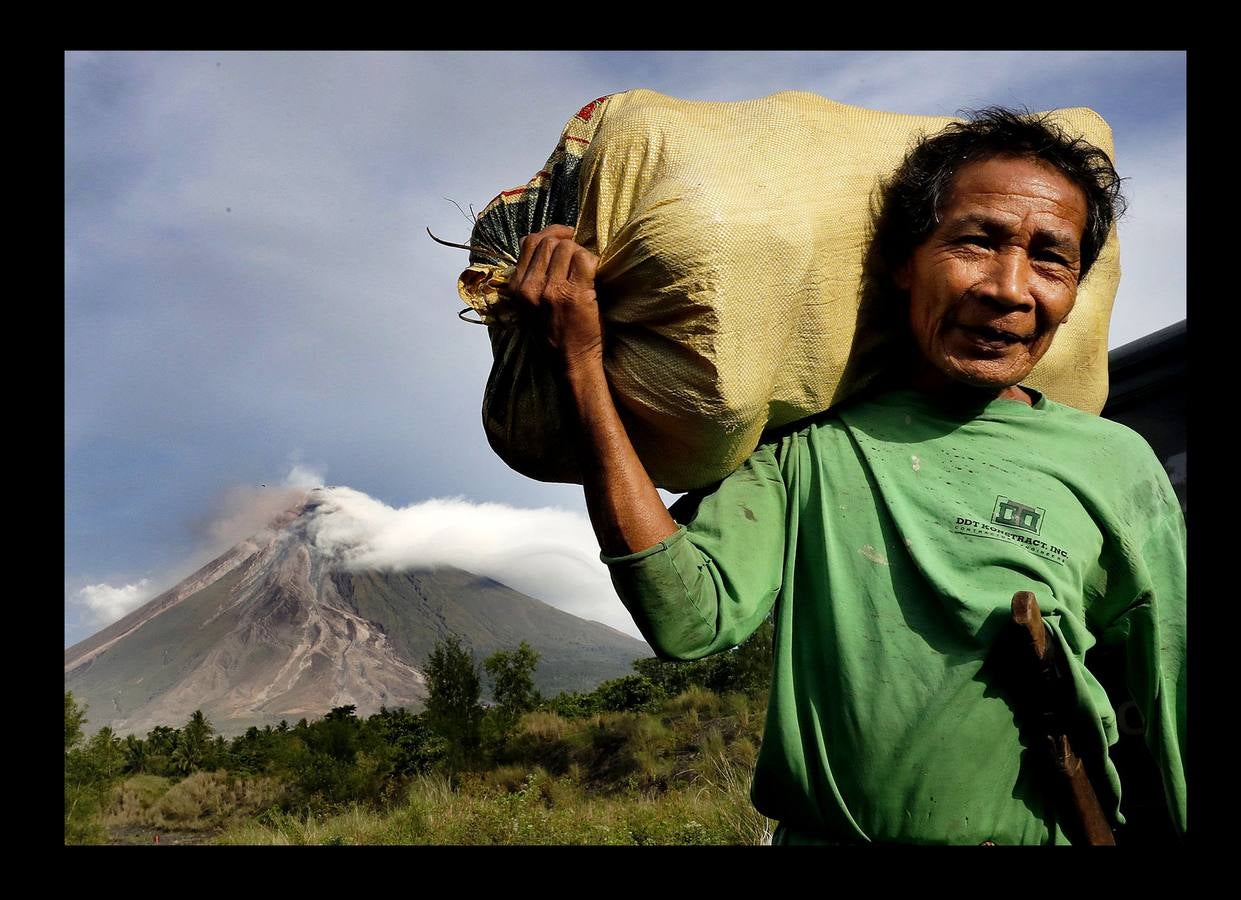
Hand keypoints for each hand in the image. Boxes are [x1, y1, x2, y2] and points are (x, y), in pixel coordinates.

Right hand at [507, 225, 602, 373]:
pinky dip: (593, 260)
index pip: (529, 242)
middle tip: (579, 252)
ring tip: (586, 268)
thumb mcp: (530, 307)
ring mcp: (551, 290)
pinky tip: (595, 273)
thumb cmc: (554, 335)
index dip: (549, 234)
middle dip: (567, 241)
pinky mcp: (574, 294)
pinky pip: (585, 259)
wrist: (570, 362)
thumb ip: (532, 278)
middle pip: (548, 241)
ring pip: (567, 247)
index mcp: (517, 288)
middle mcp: (530, 287)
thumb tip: (546, 246)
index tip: (564, 237)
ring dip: (581, 252)